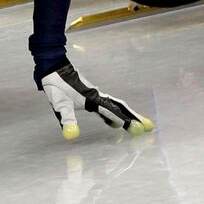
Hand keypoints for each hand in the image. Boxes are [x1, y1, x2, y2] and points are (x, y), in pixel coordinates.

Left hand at [38, 59, 153, 140]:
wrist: (54, 67)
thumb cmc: (57, 86)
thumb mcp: (60, 104)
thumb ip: (67, 119)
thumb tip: (71, 135)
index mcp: (93, 99)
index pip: (114, 112)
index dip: (127, 121)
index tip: (139, 129)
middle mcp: (98, 97)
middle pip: (120, 108)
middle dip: (134, 118)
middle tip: (149, 127)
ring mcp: (96, 95)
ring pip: (116, 106)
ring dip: (128, 115)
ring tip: (138, 124)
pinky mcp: (91, 96)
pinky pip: (109, 106)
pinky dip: (116, 113)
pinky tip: (114, 122)